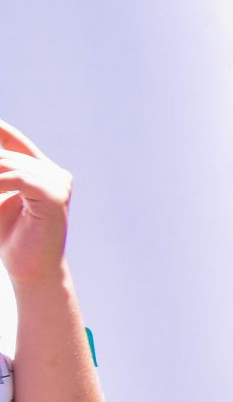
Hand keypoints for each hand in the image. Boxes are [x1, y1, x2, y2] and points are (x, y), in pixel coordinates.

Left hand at [0, 120, 72, 286]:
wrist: (31, 270)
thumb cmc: (11, 238)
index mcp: (41, 171)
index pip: (14, 142)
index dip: (0, 131)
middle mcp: (53, 172)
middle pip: (6, 156)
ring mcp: (58, 182)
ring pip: (10, 166)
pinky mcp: (56, 195)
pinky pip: (18, 180)